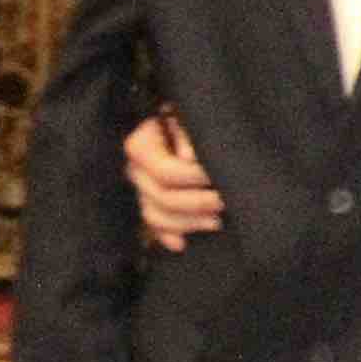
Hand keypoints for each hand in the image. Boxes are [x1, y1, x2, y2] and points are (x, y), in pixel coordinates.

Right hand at [125, 111, 223, 250]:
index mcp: (141, 145)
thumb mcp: (189, 118)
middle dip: (197, 203)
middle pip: (161, 197)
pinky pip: (153, 229)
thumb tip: (188, 158)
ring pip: (156, 217)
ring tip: (217, 221)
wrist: (190, 125)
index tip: (215, 175)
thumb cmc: (192, 120)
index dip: (192, 177)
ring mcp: (140, 190)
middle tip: (225, 200)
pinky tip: (183, 243)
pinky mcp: (149, 206)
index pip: (163, 171)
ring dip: (188, 223)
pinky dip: (167, 237)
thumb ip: (189, 134)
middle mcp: (135, 169)